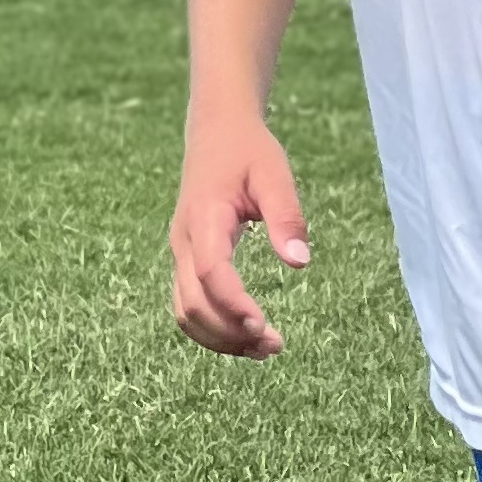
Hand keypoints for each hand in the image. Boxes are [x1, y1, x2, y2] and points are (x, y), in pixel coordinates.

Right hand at [169, 124, 306, 358]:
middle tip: (275, 345)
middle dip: (231, 332)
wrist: (217, 131)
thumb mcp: (275, 174)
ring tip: (264, 349)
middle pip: (194, 302)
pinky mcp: (186, 260)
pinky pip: (188, 305)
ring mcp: (181, 253)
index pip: (212, 272)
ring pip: (185, 311)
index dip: (233, 303)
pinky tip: (245, 337)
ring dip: (220, 338)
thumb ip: (286, 217)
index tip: (263, 325)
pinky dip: (212, 328)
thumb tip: (300, 264)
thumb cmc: (249, 151)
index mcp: (205, 217)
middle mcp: (184, 241)